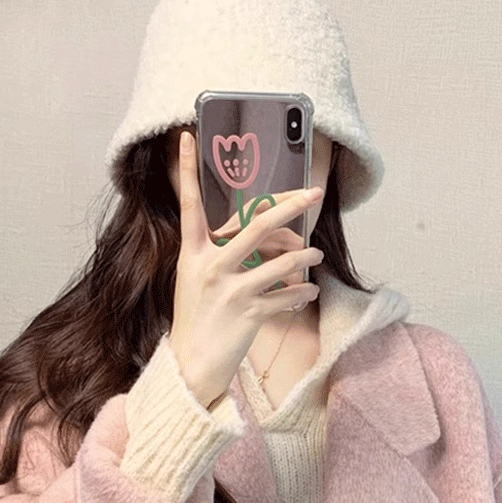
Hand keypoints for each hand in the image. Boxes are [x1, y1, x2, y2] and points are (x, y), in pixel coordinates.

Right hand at [168, 131, 323, 409]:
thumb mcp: (195, 280)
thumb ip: (219, 253)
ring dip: (306, 258)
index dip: (189, 171)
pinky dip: (302, 293)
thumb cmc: (197, 319)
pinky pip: (287, 295)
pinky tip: (308, 292)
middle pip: (256, 225)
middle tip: (313, 194)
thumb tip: (261, 235)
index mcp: (192, 253)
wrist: (191, 365)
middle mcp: (210, 266)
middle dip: (290, 207)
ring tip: (316, 257)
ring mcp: (230, 289)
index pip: (190, 204)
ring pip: (282, 262)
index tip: (186, 137)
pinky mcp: (248, 313)